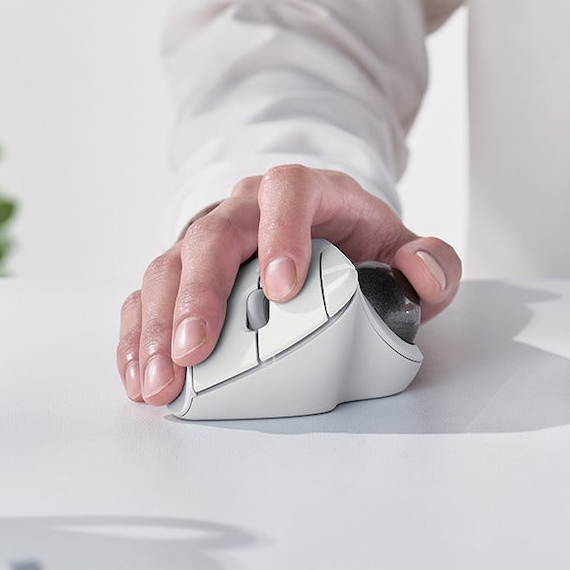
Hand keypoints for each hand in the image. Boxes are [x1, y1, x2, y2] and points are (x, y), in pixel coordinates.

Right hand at [118, 165, 462, 405]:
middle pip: (212, 235)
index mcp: (302, 193)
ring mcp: (205, 238)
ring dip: (159, 325)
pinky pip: (147, 296)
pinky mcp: (179, 272)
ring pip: (169, 266)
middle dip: (200, 295)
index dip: (282, 233)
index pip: (286, 192)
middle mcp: (244, 209)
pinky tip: (141, 374)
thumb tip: (423, 275)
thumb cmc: (354, 243)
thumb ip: (431, 262)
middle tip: (196, 349)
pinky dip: (138, 336)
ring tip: (161, 378)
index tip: (282, 287)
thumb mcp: (401, 247)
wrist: (318, 229)